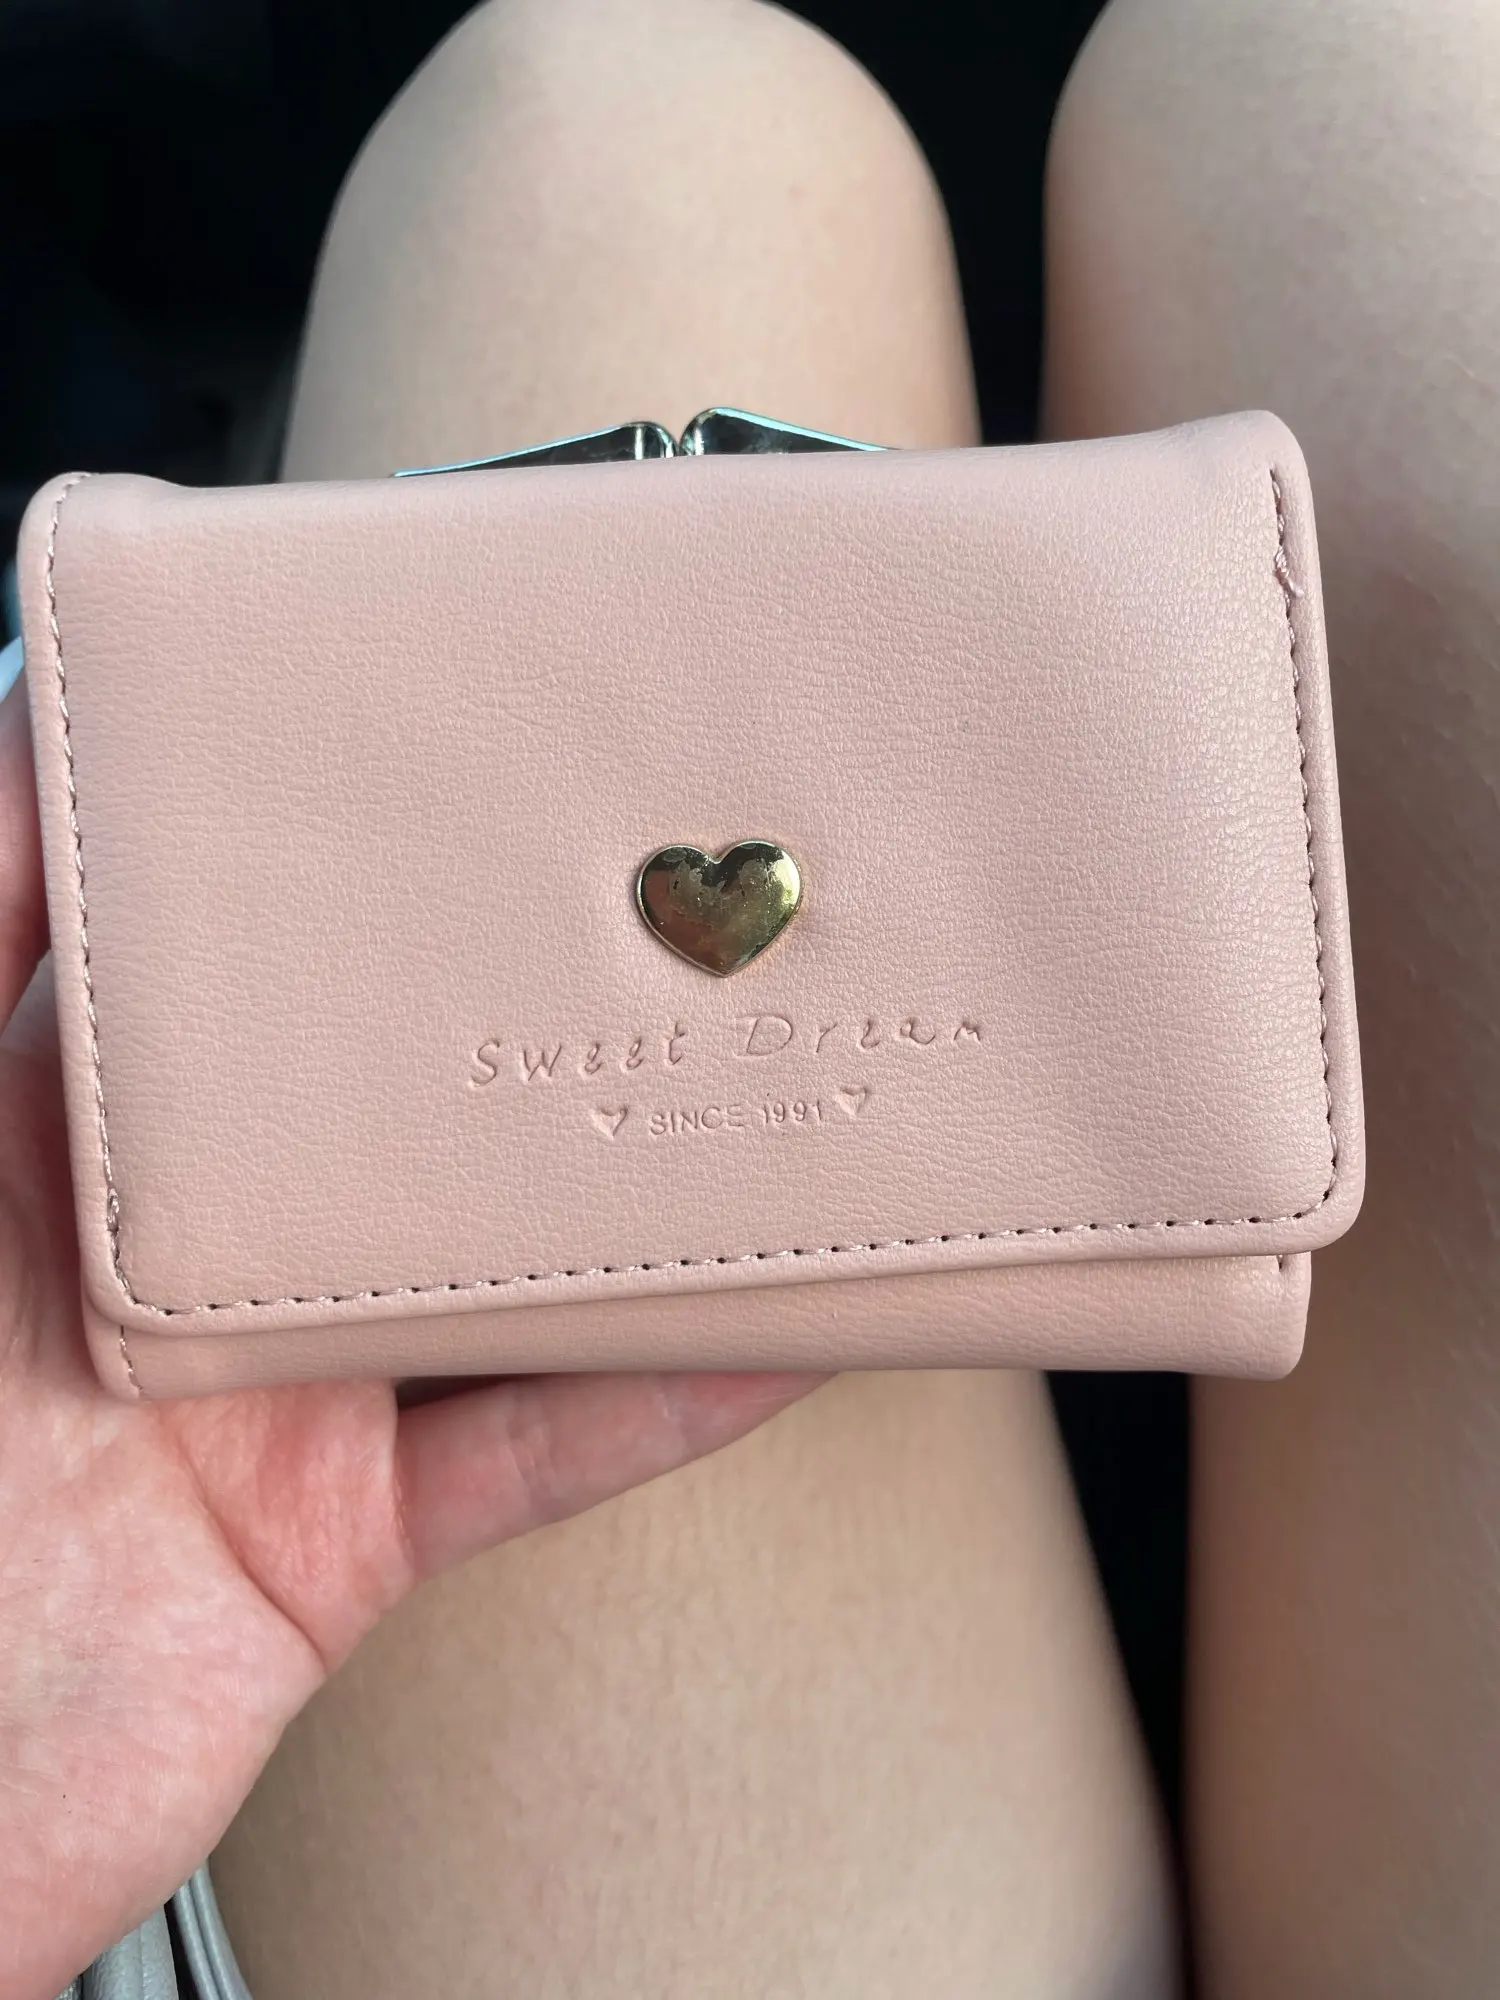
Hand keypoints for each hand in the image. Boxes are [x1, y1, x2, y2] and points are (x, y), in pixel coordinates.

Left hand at [0, 677, 821, 1998]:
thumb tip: (33, 698)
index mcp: (77, 1120)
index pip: (250, 952)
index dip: (362, 859)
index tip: (484, 760)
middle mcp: (195, 1237)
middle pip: (409, 1101)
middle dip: (535, 1012)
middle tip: (681, 905)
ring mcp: (281, 1385)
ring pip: (505, 1261)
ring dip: (636, 1194)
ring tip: (767, 1084)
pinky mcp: (346, 1529)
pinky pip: (542, 1445)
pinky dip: (671, 1390)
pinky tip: (781, 1317)